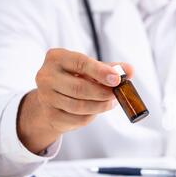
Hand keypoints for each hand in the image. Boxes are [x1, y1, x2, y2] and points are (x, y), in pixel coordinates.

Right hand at [17, 49, 132, 153]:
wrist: (52, 99)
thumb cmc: (75, 79)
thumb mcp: (92, 70)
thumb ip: (112, 68)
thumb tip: (130, 70)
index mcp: (56, 57)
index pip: (80, 63)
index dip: (100, 72)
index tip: (117, 79)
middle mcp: (46, 75)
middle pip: (79, 88)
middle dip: (102, 93)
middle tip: (116, 95)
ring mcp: (45, 96)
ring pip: (79, 105)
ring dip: (100, 106)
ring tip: (110, 102)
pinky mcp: (50, 114)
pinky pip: (77, 119)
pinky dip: (91, 116)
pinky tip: (96, 110)